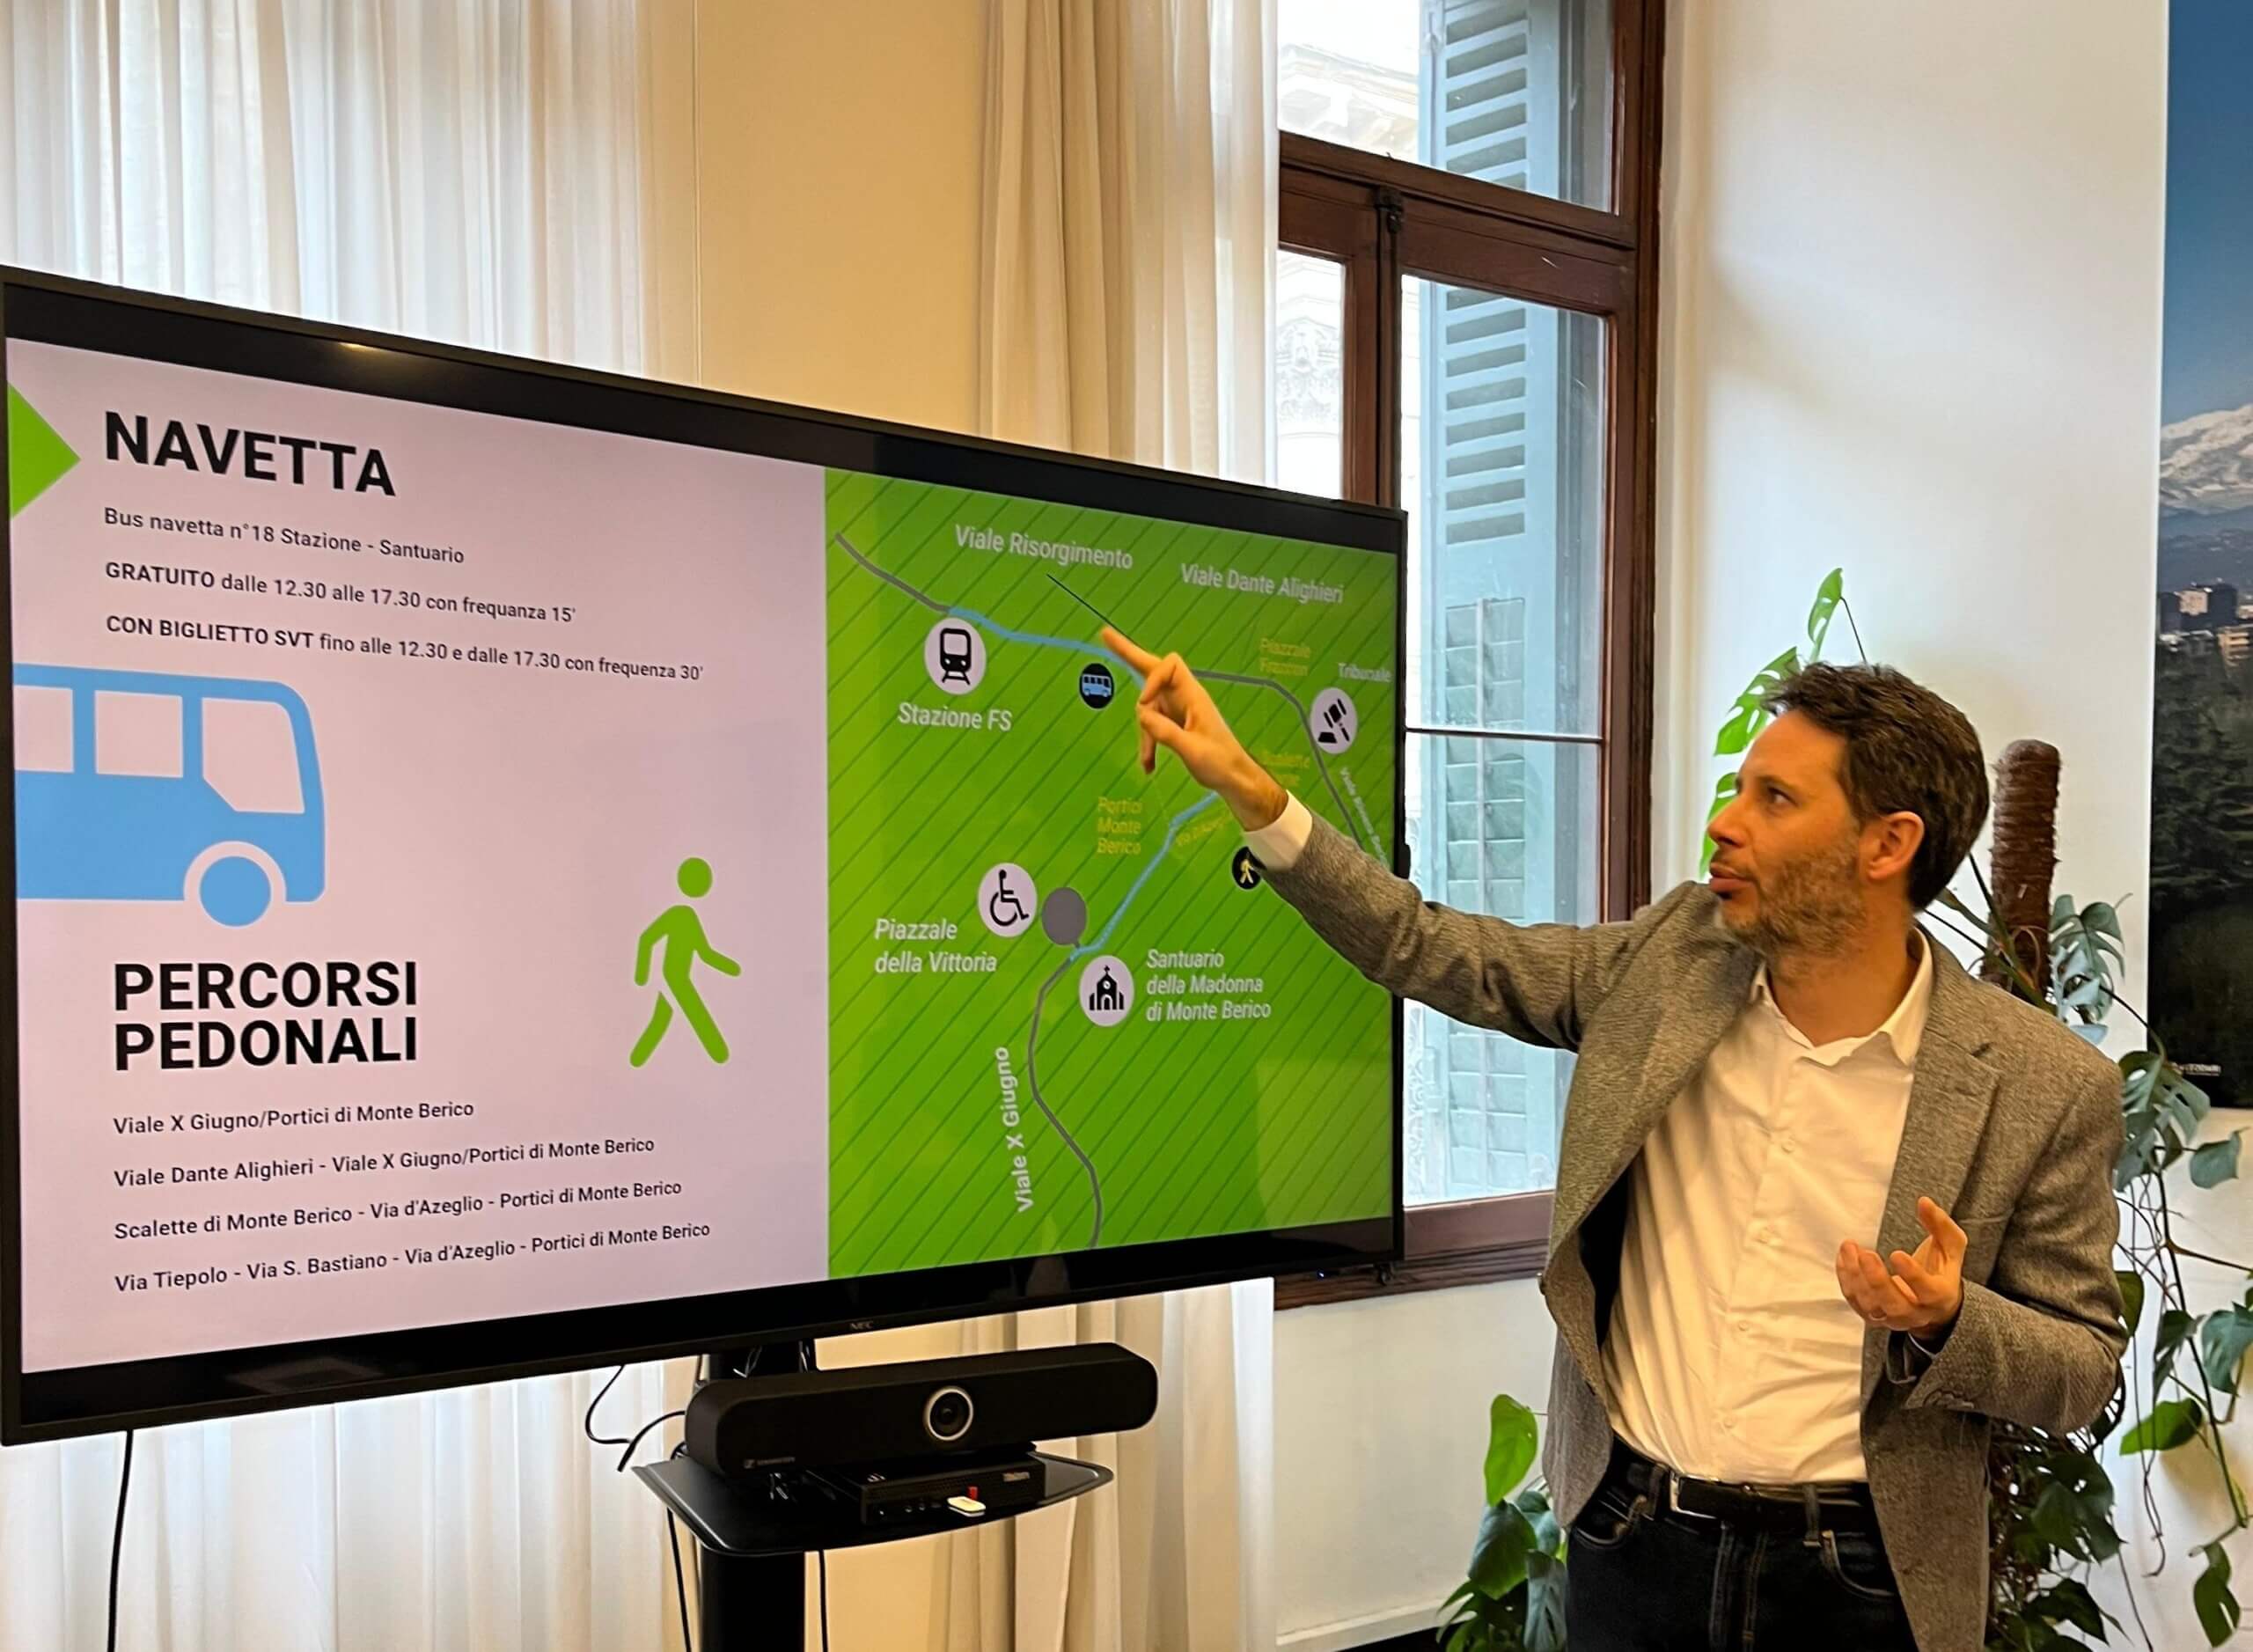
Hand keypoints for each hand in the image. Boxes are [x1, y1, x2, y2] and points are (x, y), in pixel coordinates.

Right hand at [1101, 626, 1287, 830]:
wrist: (1234, 778)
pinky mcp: (1173, 724)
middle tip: (1105, 634)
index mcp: (1193, 695)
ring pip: (1149, 709)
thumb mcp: (1192, 750)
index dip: (1152, 679)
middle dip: (1129, 655)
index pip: (1170, 667)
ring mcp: (1177, 710)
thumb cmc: (1220, 762)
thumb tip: (1141, 713)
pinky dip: (1148, 745)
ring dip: (1145, 735)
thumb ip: (1167, 732)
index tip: (1144, 703)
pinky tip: (1148, 767)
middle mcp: (1183, 697)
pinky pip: (1152, 726)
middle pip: (1154, 669)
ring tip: (1148, 763)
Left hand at [1836, 1197, 1965, 1338]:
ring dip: (1855, 1276)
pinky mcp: (1872, 1316)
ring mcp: (1891, 1317)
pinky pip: (1855, 1301)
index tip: (1896, 1254)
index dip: (1912, 1275)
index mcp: (1939, 1296)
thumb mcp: (1951, 1246)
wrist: (1933, 1304)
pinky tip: (1844, 1256)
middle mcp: (1915, 1313)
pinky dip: (1846, 1279)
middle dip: (1877, 1280)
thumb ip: (1940, 1225)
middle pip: (1894, 1305)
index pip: (1927, 1292)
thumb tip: (1924, 1202)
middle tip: (1866, 1254)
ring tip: (1849, 1246)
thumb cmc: (1941, 1269)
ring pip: (1870, 1305)